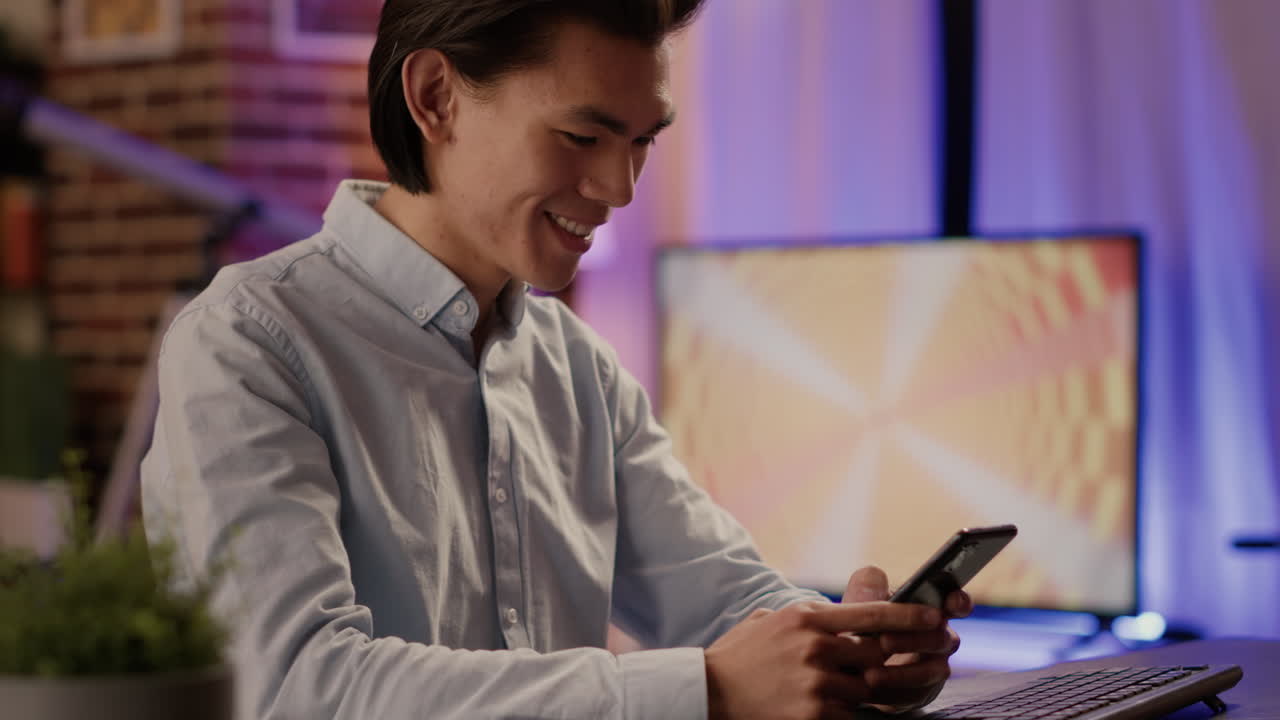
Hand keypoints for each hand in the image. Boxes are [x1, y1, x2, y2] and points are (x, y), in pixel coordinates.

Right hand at [705, 600, 942, 719]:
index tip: (936, 617)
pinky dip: (852, 714)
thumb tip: (838, 614)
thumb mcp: (771, 620)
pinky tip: (848, 709)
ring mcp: (817, 683)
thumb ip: (807, 616)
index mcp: (807, 618)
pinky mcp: (814, 715)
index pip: (872, 613)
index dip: (910, 615)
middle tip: (938, 650)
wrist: (707, 692)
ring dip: (875, 689)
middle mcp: (816, 647)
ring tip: (884, 685)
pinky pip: (850, 716)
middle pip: (880, 652)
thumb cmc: (739, 656)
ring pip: (868, 688)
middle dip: (910, 652)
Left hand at [842, 566, 972, 711]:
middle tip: (884, 641)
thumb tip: (875, 578)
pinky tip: (870, 686)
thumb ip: (867, 585)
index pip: (956, 604)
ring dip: (903, 673)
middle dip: (914, 640)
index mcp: (930, 610)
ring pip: (933, 671)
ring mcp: (932, 668)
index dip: (959, 601)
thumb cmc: (861, 623)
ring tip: (870, 673)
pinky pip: (915, 695)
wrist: (847, 660)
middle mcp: (938, 639)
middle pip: (942, 639)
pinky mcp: (919, 692)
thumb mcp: (860, 600)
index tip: (951, 601)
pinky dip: (892, 691)